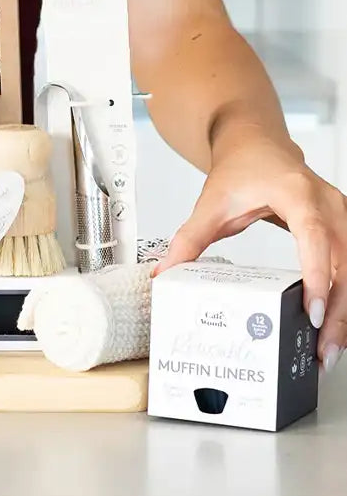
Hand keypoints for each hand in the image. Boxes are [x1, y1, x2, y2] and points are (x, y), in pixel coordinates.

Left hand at [154, 136, 346, 371]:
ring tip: (328, 349)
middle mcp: (328, 204)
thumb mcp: (212, 202)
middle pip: (345, 262)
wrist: (257, 145)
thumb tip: (166, 271)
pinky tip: (332, 325)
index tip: (312, 312)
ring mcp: (341, 215)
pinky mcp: (344, 227)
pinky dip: (344, 297)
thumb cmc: (242, 168)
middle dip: (337, 310)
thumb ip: (189, 238)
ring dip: (344, 310)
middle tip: (322, 349)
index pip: (315, 238)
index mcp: (297, 193)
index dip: (318, 277)